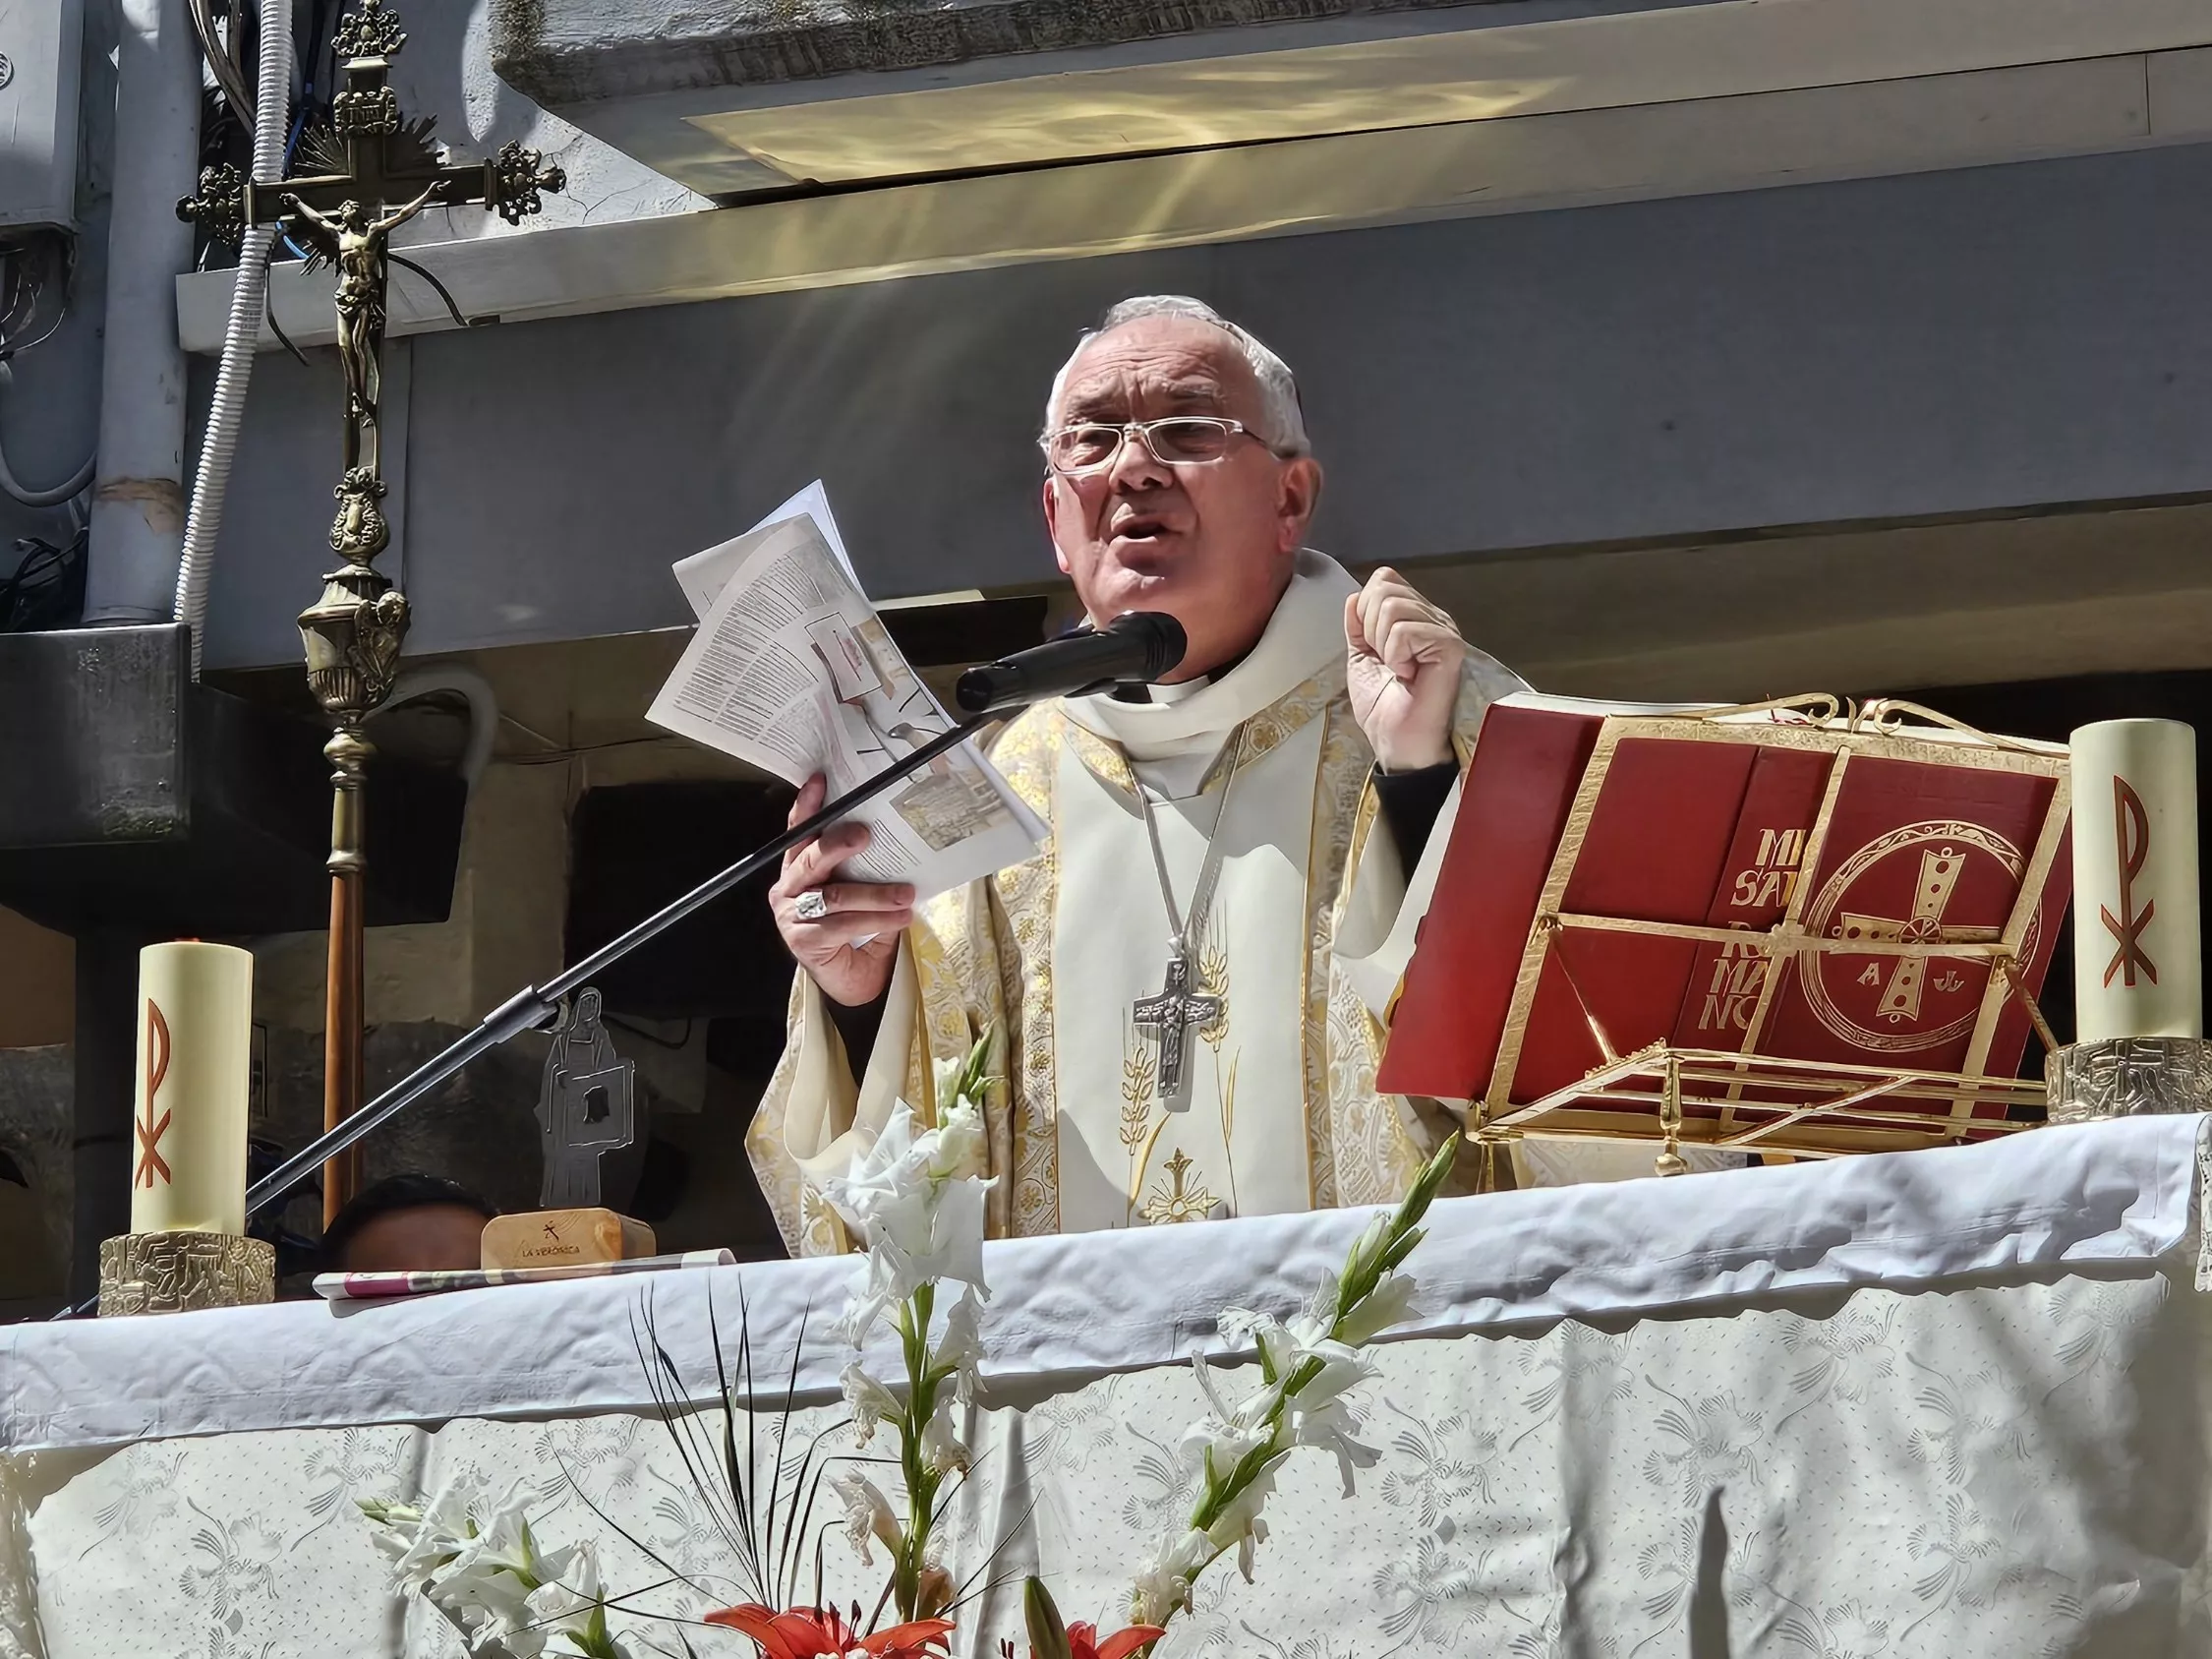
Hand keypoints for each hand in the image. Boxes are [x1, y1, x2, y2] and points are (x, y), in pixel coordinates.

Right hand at [769, 774, 914, 1006]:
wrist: (852, 978)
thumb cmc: (857, 927)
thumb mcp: (860, 889)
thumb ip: (863, 866)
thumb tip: (898, 836)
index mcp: (800, 869)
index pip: (800, 832)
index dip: (807, 806)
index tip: (820, 780)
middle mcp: (788, 888)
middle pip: (811, 859)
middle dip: (838, 844)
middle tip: (866, 835)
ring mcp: (791, 915)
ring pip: (834, 896)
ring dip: (876, 894)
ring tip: (907, 894)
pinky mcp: (803, 941)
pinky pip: (843, 925)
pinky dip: (877, 920)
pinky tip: (901, 918)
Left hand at [1345, 567, 1465, 771]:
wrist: (1397, 742)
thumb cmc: (1384, 706)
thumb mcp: (1361, 658)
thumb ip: (1358, 626)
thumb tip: (1353, 597)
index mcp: (1415, 617)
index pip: (1385, 579)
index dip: (1365, 608)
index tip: (1370, 645)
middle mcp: (1433, 618)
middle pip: (1385, 588)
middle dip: (1369, 627)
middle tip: (1385, 661)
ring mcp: (1444, 630)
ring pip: (1392, 606)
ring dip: (1382, 644)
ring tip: (1397, 669)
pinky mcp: (1449, 646)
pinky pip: (1405, 630)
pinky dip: (1395, 655)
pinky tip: (1408, 675)